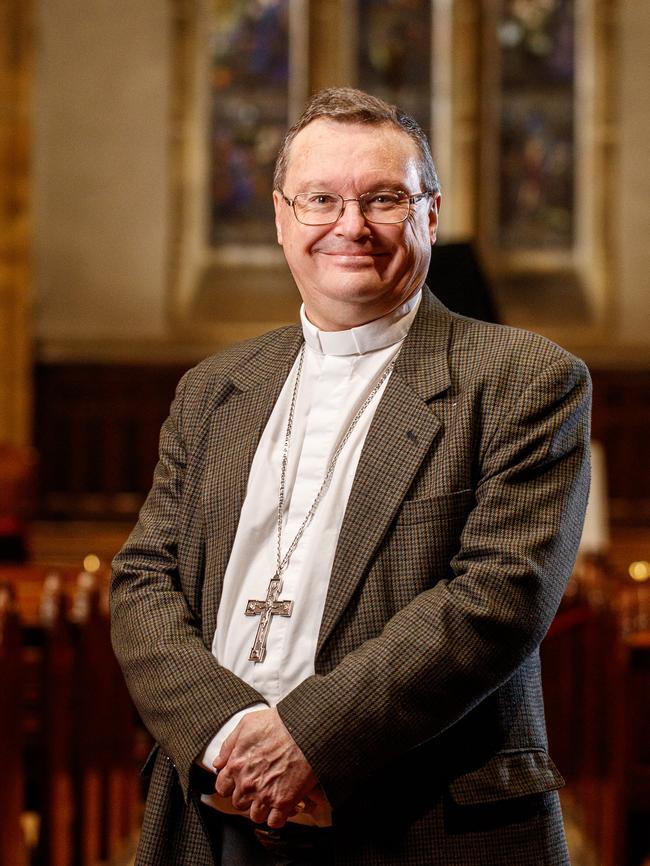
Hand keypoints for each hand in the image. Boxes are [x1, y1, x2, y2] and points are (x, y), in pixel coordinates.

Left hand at [213, 707, 316, 827]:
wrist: (305, 730)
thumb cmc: (279, 724)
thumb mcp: (247, 724)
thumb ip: (229, 745)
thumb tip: (219, 762)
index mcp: (236, 764)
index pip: (222, 787)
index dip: (230, 785)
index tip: (238, 783)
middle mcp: (247, 783)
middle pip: (238, 803)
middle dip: (247, 796)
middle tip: (258, 787)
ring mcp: (265, 795)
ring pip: (255, 815)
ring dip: (262, 808)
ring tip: (271, 797)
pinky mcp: (283, 802)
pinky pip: (274, 822)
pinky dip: (278, 817)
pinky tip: (282, 807)